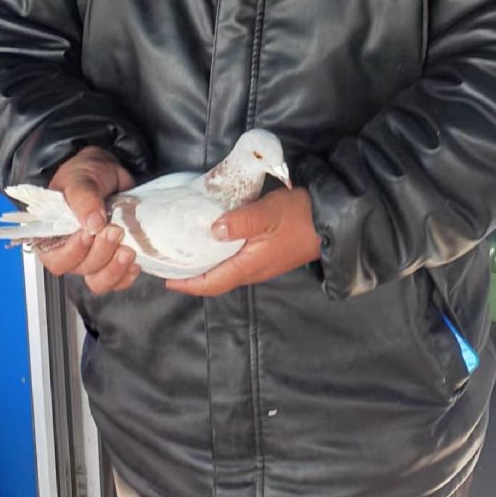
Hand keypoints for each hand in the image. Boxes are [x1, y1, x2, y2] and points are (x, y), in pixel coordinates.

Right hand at [38, 146, 140, 293]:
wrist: (110, 172)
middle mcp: (71, 251)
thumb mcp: (80, 179)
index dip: (72, 252)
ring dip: (114, 269)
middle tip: (115, 230)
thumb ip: (83, 198)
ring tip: (128, 250)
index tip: (88, 234)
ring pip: (99, 280)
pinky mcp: (112, 260)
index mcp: (53, 235)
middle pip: (81, 268)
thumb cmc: (86, 174)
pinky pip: (118, 281)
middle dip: (100, 253)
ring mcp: (93, 257)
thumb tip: (92, 222)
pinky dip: (127, 274)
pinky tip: (135, 262)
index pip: (56, 258)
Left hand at [165, 186, 320, 296]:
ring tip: (185, 253)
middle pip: (216, 281)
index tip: (165, 278)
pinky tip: (213, 243)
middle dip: (192, 276)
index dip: (187, 284)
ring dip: (205, 268)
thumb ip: (241, 221)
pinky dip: (219, 259)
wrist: (330, 220)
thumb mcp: (267, 212)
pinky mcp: (267, 257)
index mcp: (249, 266)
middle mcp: (253, 271)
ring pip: (226, 273)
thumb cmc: (298, 215)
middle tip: (169, 264)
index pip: (211, 283)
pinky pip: (236, 264)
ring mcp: (261, 266)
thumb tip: (213, 229)